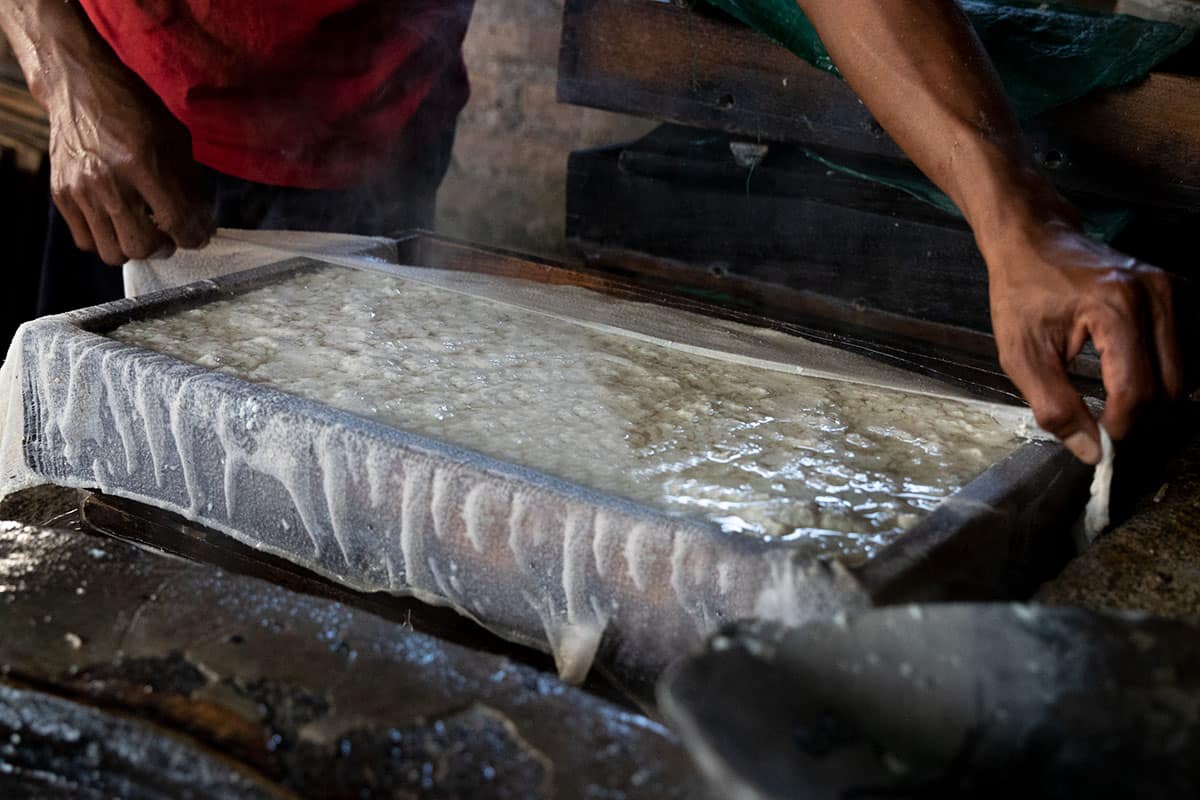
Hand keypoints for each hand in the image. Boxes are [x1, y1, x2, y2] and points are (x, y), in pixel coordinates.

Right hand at [45, 60, 213, 264]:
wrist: (80, 88)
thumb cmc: (134, 112)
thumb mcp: (174, 139)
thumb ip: (189, 184)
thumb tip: (201, 224)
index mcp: (143, 163)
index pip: (177, 222)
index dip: (195, 237)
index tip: (198, 235)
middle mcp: (109, 181)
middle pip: (141, 247)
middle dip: (163, 246)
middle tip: (167, 233)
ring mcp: (80, 190)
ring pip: (112, 252)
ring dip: (133, 247)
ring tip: (141, 229)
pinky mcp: (61, 194)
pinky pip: (85, 240)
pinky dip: (106, 238)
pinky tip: (116, 220)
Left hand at [984, 220, 1180, 463]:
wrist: (1035, 238)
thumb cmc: (1022, 292)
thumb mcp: (1021, 354)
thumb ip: (1055, 406)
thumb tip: (1092, 452)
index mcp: (1115, 308)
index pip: (1136, 391)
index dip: (1119, 426)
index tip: (1097, 437)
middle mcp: (1155, 294)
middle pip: (1171, 386)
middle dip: (1140, 415)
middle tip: (1105, 419)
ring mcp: (1173, 288)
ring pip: (1188, 372)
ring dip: (1157, 396)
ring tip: (1118, 395)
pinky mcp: (1180, 289)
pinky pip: (1193, 349)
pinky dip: (1171, 371)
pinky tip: (1138, 371)